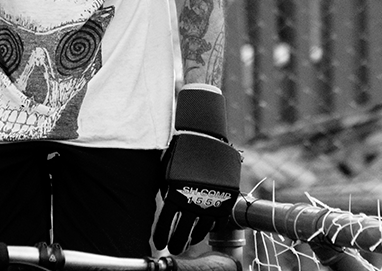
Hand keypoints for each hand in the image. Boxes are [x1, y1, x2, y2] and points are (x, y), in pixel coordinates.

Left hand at [153, 84, 241, 254]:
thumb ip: (164, 187)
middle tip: (173, 248)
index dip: (161, 234)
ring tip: (186, 243)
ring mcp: (210, 197)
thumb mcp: (166, 167)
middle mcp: (192, 196)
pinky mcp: (223, 196)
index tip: (158, 243)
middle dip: (176, 241)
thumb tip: (159, 205)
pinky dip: (208, 228)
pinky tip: (201, 233)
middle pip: (182, 228)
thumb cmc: (180, 149)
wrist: (204, 134)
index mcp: (174, 190)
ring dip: (192, 237)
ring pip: (200, 226)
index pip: (166, 220)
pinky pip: (216, 219)